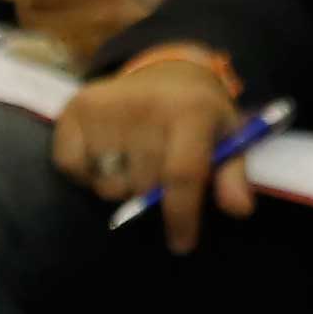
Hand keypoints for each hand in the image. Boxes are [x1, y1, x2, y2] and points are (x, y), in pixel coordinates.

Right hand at [52, 51, 249, 246]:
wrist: (169, 69)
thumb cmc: (202, 112)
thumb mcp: (229, 135)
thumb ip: (233, 174)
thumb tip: (240, 210)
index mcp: (191, 111)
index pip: (182, 175)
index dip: (181, 215)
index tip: (181, 244)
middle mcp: (146, 106)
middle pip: (143, 185)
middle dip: (153, 197)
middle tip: (161, 177)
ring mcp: (106, 107)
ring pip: (107, 184)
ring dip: (121, 187)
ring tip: (137, 161)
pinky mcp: (75, 109)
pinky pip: (73, 169)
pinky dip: (89, 174)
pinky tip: (109, 154)